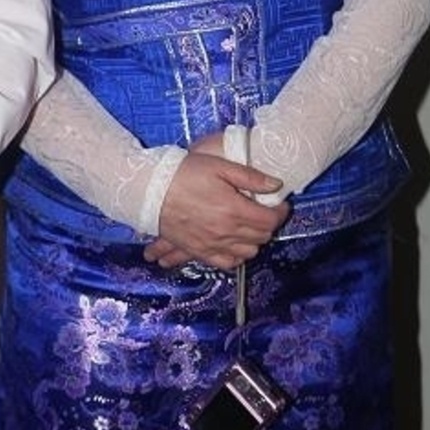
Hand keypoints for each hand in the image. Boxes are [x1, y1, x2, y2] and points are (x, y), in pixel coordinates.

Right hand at [142, 137, 289, 270]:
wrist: (150, 191)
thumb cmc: (183, 174)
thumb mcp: (218, 166)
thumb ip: (250, 177)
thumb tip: (275, 186)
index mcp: (234, 210)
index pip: (270, 220)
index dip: (280, 211)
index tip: (279, 203)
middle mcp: (227, 232)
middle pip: (261, 237)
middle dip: (268, 224)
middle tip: (263, 210)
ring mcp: (213, 245)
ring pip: (248, 252)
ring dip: (254, 240)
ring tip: (249, 226)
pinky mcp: (199, 251)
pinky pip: (227, 263)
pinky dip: (236, 256)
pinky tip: (234, 244)